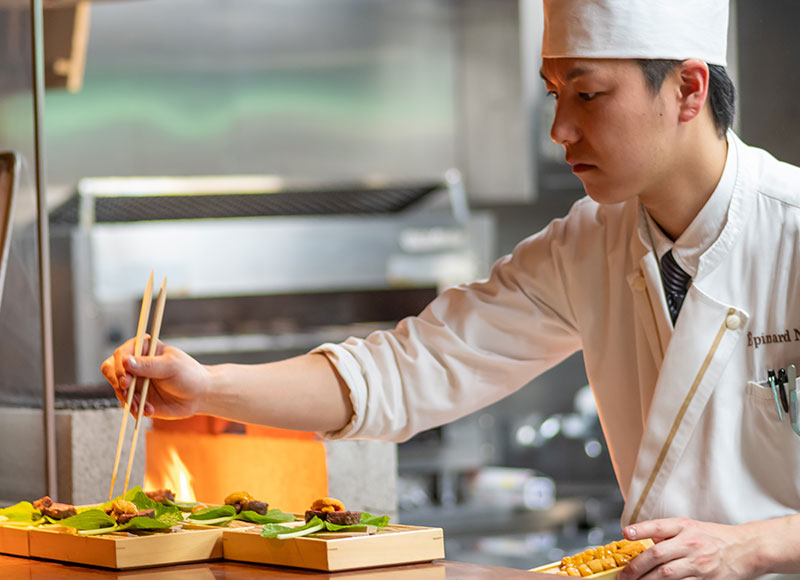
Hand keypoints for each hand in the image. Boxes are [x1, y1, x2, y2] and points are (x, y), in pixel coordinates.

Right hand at [101, 337, 211, 418]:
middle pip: (111, 369)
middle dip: (118, 382)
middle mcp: (136, 363)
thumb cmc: (189, 375)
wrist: (198, 396)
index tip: (125, 379)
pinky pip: (126, 403)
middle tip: (128, 391)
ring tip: (144, 405)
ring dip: (128, 399)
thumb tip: (125, 361)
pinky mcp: (136, 396)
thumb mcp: (171, 366)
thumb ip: (148, 365)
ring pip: (117, 388)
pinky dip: (134, 408)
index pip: (122, 353)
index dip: (120, 366)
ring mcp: (135, 380)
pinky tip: (149, 410)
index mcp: (145, 348)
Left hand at [618, 517, 761, 579]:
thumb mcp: (691, 526)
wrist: (746, 549)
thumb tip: (644, 539)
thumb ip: (668, 533)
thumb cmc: (715, 537)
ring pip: (667, 574)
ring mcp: (699, 564)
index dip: (641, 529)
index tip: (625, 533)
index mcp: (685, 527)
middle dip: (637, 566)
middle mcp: (691, 544)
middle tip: (623, 575)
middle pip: (658, 555)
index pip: (658, 527)